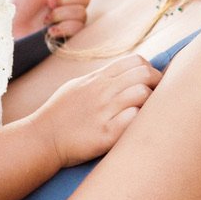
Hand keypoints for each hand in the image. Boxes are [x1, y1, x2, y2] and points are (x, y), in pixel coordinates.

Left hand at [8, 0, 93, 43]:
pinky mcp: (67, 38)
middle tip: (49, 2)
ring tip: (45, 19)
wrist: (8, 30)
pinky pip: (77, 29)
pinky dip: (63, 27)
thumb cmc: (16, 6)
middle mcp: (67, 7)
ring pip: (82, 14)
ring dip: (61, 14)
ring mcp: (68, 23)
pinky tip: (49, 30)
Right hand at [29, 53, 161, 167]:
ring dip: (151, 104)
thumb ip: (101, 78)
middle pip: (144, 74)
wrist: (42, 138)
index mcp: (98, 78)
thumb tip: (124, 72)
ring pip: (142, 94)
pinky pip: (133, 120)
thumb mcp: (78, 86)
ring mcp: (104, 112)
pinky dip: (139, 122)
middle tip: (158, 99)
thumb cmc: (60, 114)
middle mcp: (102, 91)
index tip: (151, 84)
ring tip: (147, 116)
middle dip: (158, 84)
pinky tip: (135, 129)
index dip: (150, 70)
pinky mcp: (105, 135)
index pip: (136, 61)